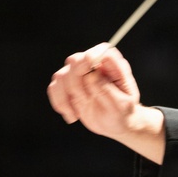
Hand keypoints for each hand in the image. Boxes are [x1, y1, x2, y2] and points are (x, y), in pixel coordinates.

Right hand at [47, 45, 164, 159]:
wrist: (116, 124)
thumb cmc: (123, 113)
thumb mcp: (121, 105)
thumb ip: (107, 89)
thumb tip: (91, 75)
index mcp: (114, 66)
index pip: (102, 51)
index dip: (92, 58)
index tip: (89, 71)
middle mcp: (95, 66)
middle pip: (75, 61)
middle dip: (75, 83)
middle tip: (86, 100)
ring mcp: (79, 74)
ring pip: (61, 75)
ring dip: (66, 97)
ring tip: (77, 114)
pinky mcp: (68, 85)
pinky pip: (54, 88)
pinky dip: (60, 103)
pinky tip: (72, 115)